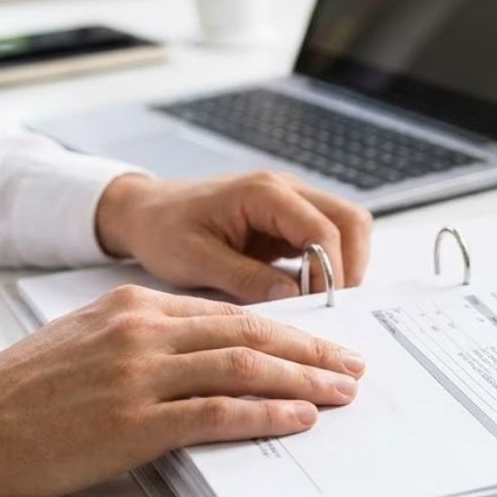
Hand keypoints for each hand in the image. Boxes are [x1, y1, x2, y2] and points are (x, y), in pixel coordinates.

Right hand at [0, 285, 364, 496]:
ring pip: (241, 367)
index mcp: (138, 306)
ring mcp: (140, 375)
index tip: (320, 343)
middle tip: (350, 364)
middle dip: (309, 350)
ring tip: (340, 391)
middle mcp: (145, 330)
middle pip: (249, 334)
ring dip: (301, 380)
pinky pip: (214, 412)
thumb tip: (210, 355)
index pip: (231, 314)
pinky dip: (262, 414)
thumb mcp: (91, 337)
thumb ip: (150, 336)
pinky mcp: (131, 421)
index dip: (285, 330)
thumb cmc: (26, 387)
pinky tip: (296, 417)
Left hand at [95, 171, 372, 302]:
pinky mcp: (288, 221)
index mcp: (264, 193)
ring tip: (319, 299)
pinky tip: (306, 291)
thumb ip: (247, 279)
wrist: (144, 212)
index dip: (332, 271)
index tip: (321, 306)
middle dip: (351, 265)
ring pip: (347, 228)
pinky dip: (328, 264)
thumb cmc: (163, 229)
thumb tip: (295, 297)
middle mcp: (287, 190)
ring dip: (344, 264)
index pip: (326, 229)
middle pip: (352, 221)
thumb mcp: (197, 260)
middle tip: (330, 304)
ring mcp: (291, 203)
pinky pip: (327, 238)